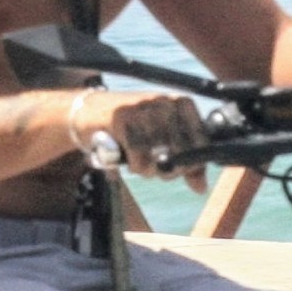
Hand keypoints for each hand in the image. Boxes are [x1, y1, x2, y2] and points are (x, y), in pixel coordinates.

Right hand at [75, 90, 209, 188]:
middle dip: (170, 169)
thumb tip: (201, 187)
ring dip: (149, 169)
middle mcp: (165, 102)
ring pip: (160, 158)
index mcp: (180, 103)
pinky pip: (139, 158)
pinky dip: (134, 166)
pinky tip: (127, 158)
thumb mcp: (162, 138)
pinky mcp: (122, 118)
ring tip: (139, 160)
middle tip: (155, 166)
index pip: (201, 139)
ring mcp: (144, 108)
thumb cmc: (132, 127)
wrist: (90, 111)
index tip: (182, 168)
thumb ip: (185, 161)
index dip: (193, 162)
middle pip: (182, 151)